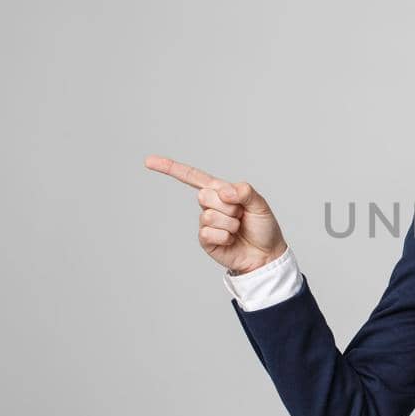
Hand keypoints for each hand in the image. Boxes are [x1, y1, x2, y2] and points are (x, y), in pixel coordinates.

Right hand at [145, 155, 287, 274]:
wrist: (266, 255)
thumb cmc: (263, 227)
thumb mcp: (260, 204)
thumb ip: (245, 191)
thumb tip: (224, 191)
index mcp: (220, 191)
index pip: (192, 176)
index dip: (170, 168)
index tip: (148, 161)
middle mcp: (210, 205)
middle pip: (204, 195)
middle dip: (228, 206)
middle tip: (241, 215)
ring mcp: (206, 222)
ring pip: (208, 215)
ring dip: (229, 223)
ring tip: (238, 228)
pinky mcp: (205, 239)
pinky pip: (208, 233)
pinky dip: (225, 237)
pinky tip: (231, 240)